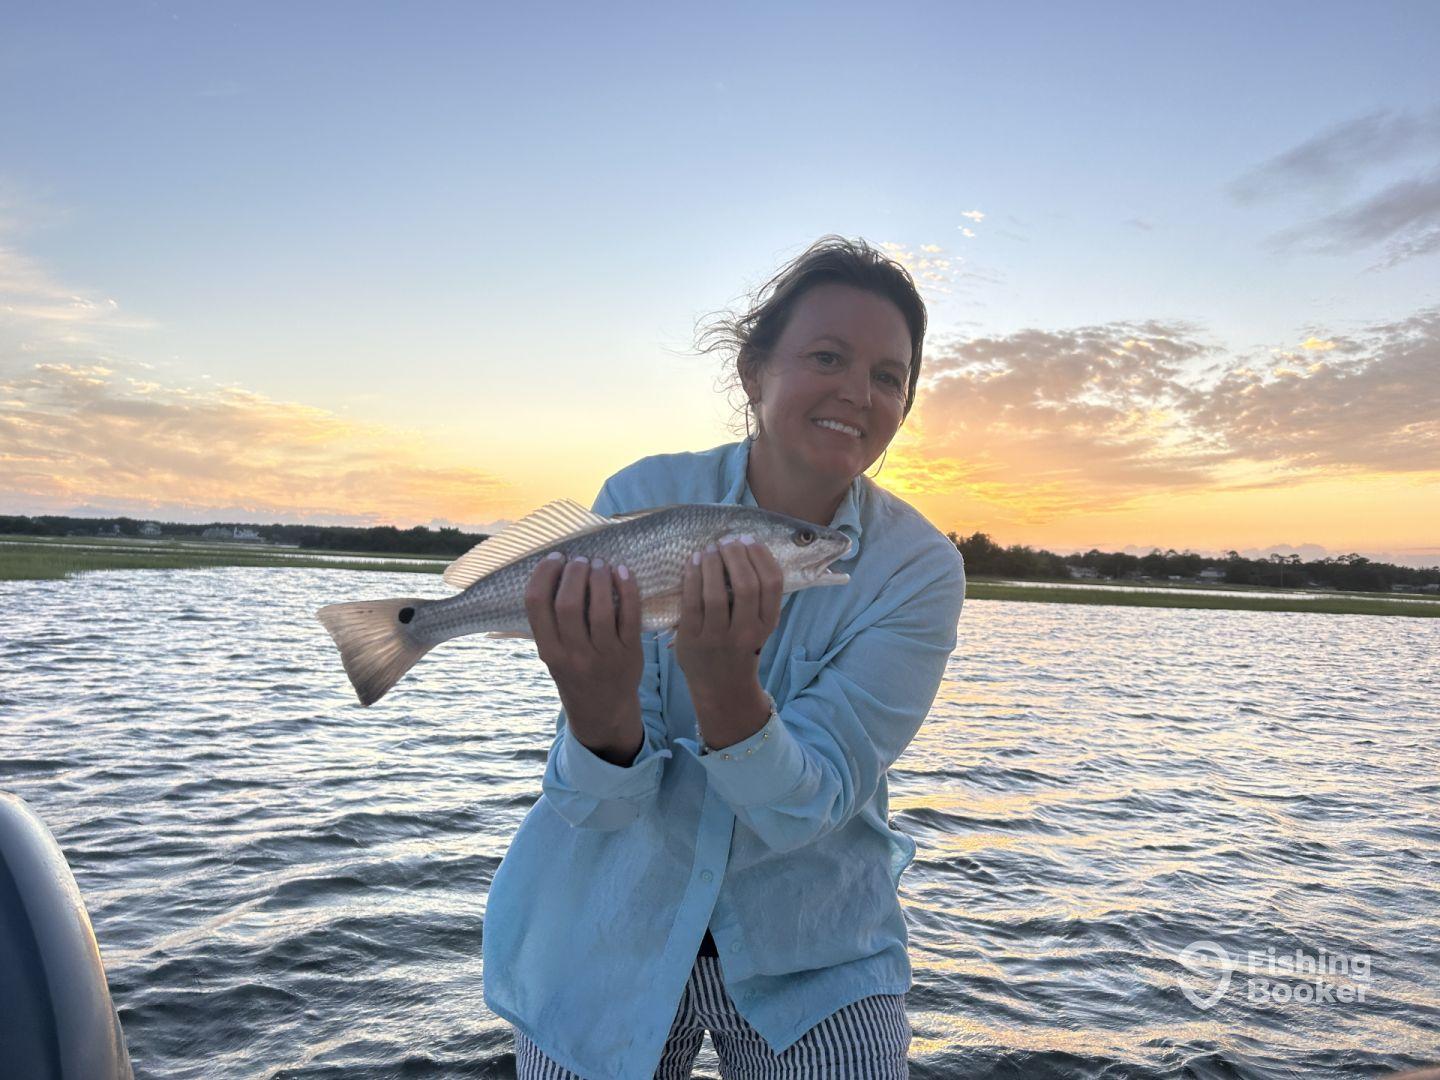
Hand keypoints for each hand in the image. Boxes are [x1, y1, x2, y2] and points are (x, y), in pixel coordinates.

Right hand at [525, 552, 643, 763]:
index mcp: (549, 652)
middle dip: (574, 572)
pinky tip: (622, 572)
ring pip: (601, 608)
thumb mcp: (553, 655)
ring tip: (599, 563)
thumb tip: (554, 571)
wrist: (604, 712)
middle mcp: (574, 655)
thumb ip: (550, 623)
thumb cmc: (575, 674)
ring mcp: (604, 655)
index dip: (544, 574)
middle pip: (569, 603)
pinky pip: (630, 615)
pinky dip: (627, 589)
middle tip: (580, 559)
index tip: (555, 559)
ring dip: (599, 577)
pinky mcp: (631, 652)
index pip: (536, 604)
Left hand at [673, 535, 782, 700]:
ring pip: (716, 593)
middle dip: (736, 555)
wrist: (721, 688)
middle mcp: (745, 633)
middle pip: (746, 585)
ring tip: (710, 549)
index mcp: (767, 625)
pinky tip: (693, 562)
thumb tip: (747, 549)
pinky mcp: (692, 640)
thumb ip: (759, 597)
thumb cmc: (740, 647)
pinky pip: (691, 602)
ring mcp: (717, 638)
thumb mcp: (760, 627)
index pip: (772, 584)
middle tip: (727, 541)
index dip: (761, 556)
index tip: (749, 540)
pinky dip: (692, 577)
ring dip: (712, 563)